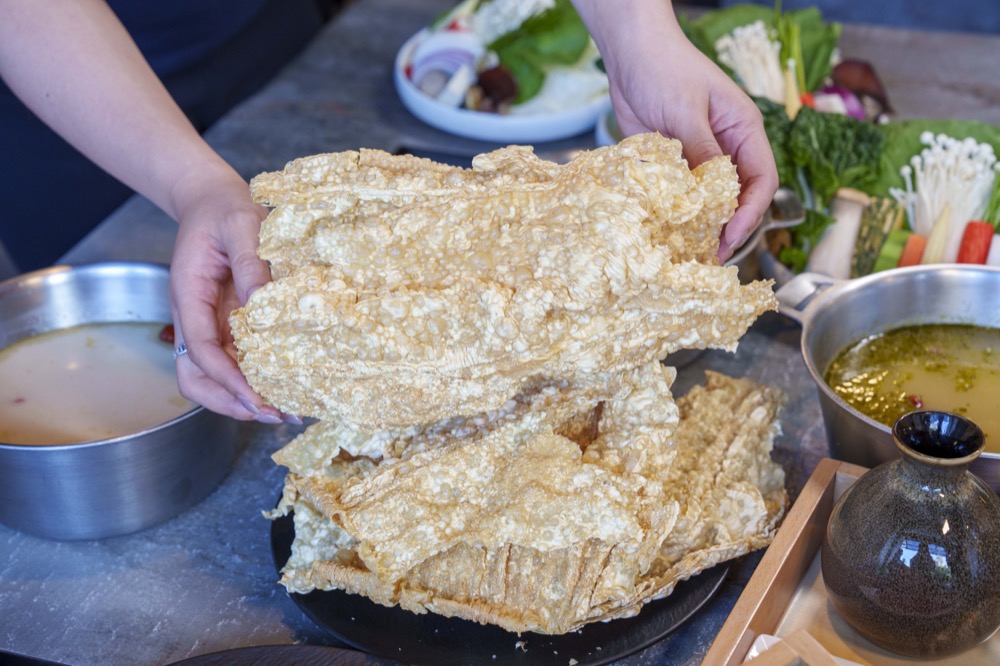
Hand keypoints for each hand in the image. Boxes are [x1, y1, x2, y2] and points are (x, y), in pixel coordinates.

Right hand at [168, 164, 292, 423]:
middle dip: (231, 402)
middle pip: (196, 377)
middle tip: (274, 414)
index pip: (201, 349)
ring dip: (242, 399)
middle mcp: (194, 317)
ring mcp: (209, 325)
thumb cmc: (225, 209)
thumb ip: (252, 262)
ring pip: (212, 378)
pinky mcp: (226, 326)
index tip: (257, 398)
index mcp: (189, 295)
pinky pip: (233, 362)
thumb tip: (265, 304)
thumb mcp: (242, 225)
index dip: (227, 379)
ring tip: (283, 412)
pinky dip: (253, 382)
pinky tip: (284, 388)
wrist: (213, 200)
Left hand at [573, 0, 777, 261]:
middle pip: (738, 196)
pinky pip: (679, 194)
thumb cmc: (665, 69)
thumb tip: (710, 195)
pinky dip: (676, 214)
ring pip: (708, 200)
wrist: (630, 53)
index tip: (730, 236)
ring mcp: (698, 156)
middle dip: (728, 227)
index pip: (761, 179)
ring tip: (689, 254)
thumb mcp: (685, 111)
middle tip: (709, 257)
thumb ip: (700, 152)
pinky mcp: (672, 162)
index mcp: (743, 130)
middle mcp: (726, 147)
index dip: (750, 212)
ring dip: (700, 225)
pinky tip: (666, 233)